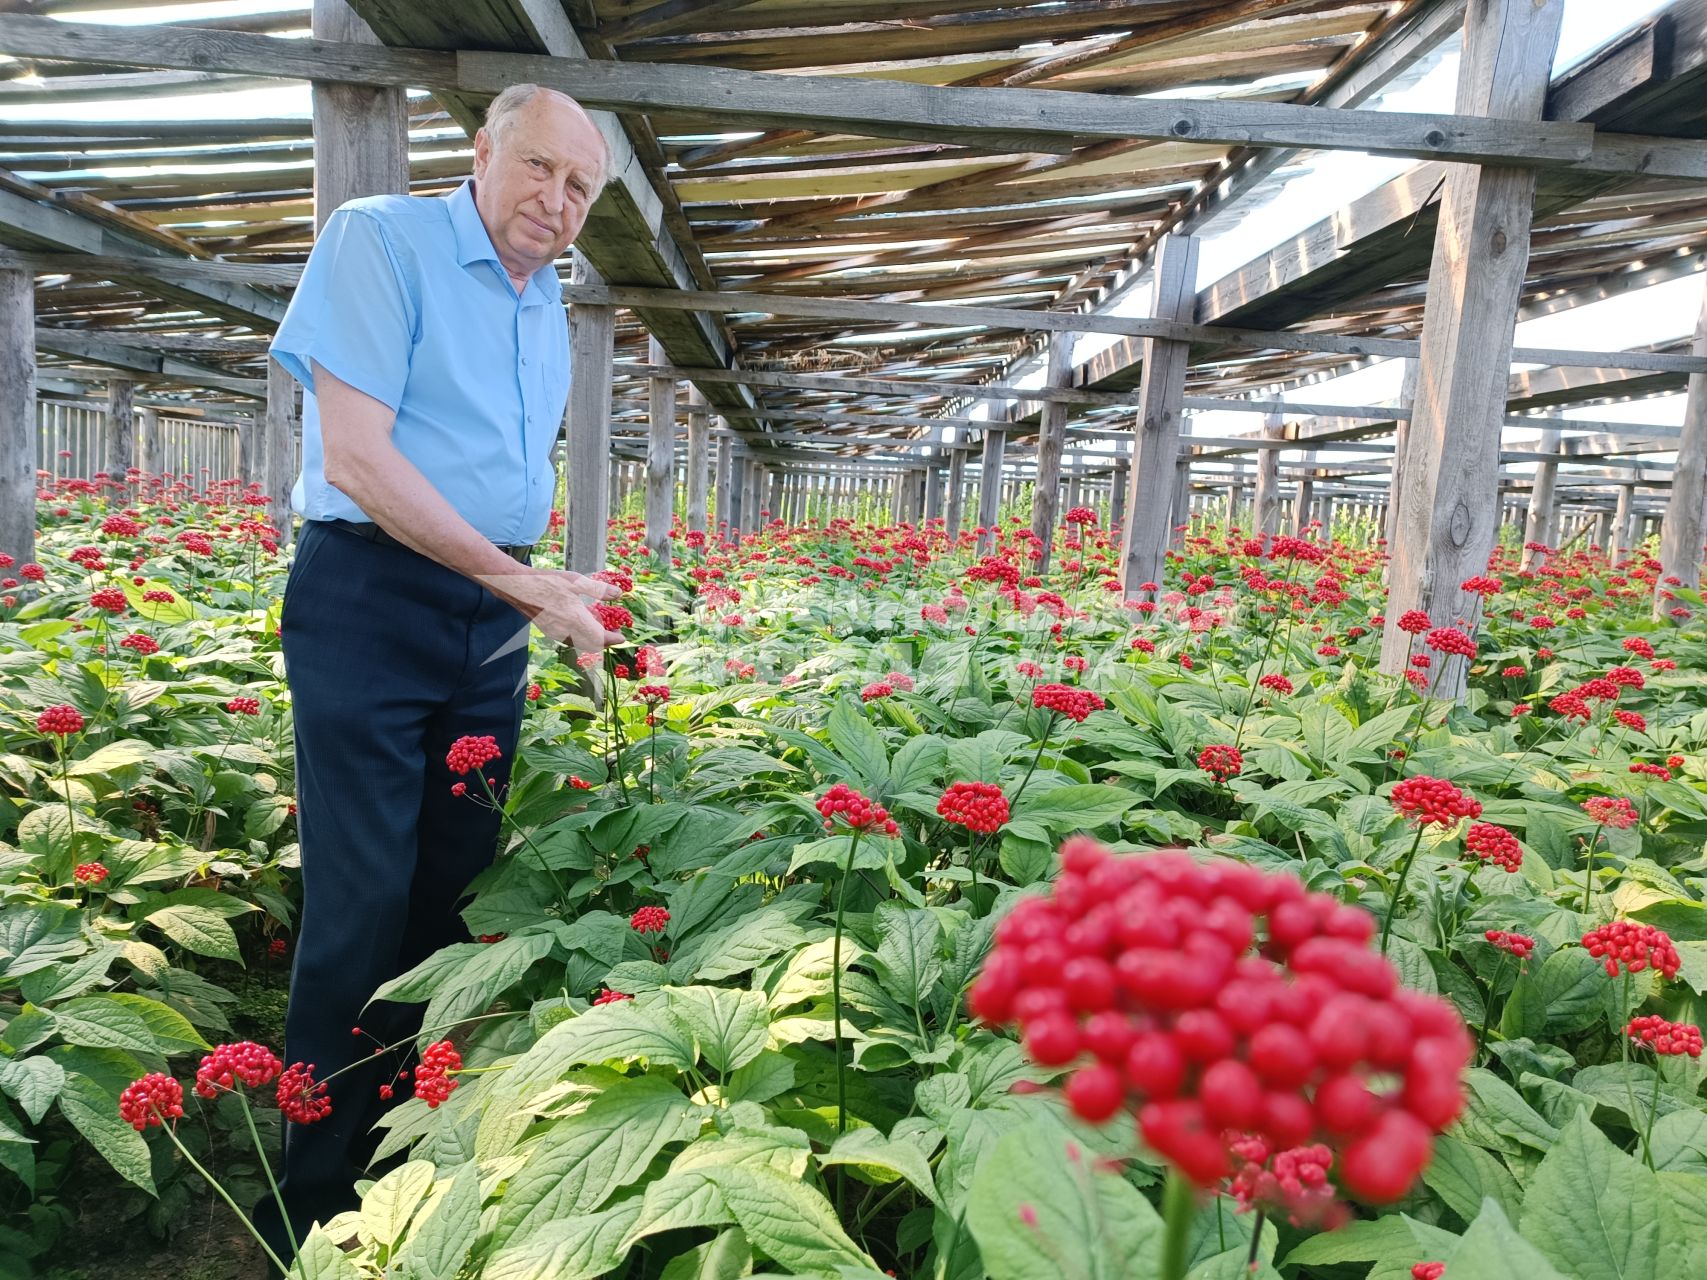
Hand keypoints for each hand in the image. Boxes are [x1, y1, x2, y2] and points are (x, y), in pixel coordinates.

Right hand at [502, 569, 623, 652]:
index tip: (623, 637)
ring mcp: (556, 633)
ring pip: (580, 643)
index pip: (600, 639)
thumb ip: (598, 589)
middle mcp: (566, 632)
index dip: (613, 639)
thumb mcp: (575, 581)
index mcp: (576, 621)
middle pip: (591, 645)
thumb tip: (619, 594)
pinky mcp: (548, 630)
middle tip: (615, 632)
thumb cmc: (546, 582)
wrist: (518, 587)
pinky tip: (582, 621)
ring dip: (592, 638)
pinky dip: (580, 635)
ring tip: (600, 625)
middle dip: (604, 641)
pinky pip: (570, 639)